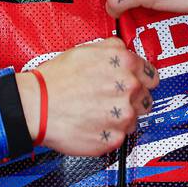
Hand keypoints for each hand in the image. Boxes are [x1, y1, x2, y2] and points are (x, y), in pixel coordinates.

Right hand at [15, 38, 158, 154]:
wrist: (36, 106)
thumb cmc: (55, 80)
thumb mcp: (85, 49)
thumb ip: (113, 48)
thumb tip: (124, 49)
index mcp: (125, 64)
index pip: (151, 74)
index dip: (140, 79)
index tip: (133, 84)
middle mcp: (129, 88)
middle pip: (146, 98)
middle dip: (131, 99)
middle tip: (110, 99)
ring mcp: (123, 115)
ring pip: (134, 119)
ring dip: (121, 117)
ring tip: (98, 112)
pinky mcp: (114, 138)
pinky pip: (120, 136)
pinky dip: (109, 133)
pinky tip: (93, 124)